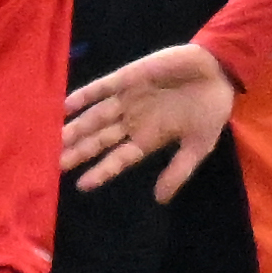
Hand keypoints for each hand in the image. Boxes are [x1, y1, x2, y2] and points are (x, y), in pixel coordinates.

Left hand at [62, 43, 238, 200]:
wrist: (219, 72)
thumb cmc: (211, 109)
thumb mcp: (199, 146)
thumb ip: (178, 171)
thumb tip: (159, 200)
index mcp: (148, 138)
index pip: (118, 158)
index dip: (101, 171)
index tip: (82, 185)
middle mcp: (133, 120)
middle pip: (99, 139)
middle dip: (78, 151)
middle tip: (52, 164)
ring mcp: (128, 99)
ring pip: (96, 116)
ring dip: (76, 127)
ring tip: (54, 139)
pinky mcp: (128, 77)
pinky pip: (102, 87)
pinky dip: (85, 95)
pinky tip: (67, 105)